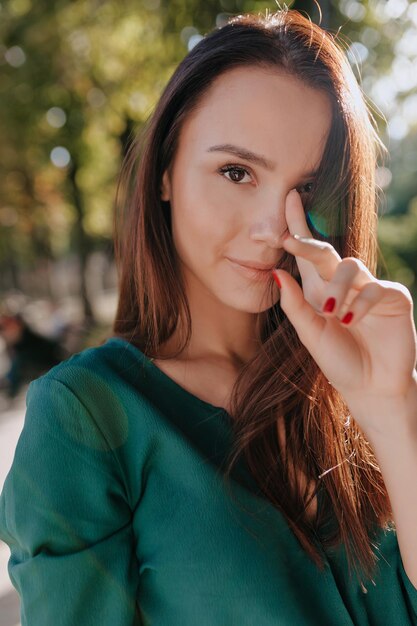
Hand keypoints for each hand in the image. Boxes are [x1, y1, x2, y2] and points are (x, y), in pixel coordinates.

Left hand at [272, 189, 416, 431]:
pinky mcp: (393, 297)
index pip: (308, 254)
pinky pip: (375, 288)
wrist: (371, 386)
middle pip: (325, 251)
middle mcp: (343, 283)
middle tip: (290, 241)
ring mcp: (369, 288)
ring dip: (337, 288)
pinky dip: (361, 303)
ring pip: (349, 267)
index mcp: (320, 290)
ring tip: (330, 313)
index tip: (288, 199)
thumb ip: (294, 305)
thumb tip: (276, 272)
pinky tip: (351, 321)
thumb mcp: (310, 335)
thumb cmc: (339, 361)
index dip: (298, 226)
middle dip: (307, 243)